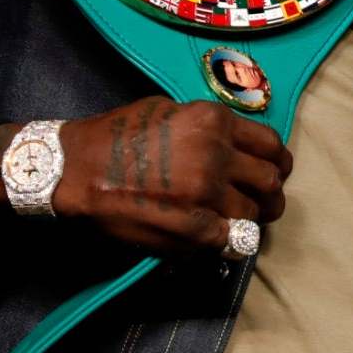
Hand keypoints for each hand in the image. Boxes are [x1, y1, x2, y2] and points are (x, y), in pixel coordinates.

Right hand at [0, 98, 290, 254]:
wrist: (75, 169)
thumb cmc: (117, 136)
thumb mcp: (169, 110)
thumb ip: (208, 128)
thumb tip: (235, 146)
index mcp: (214, 122)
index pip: (271, 146)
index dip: (277, 163)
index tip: (273, 172)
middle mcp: (216, 155)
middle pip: (271, 183)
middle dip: (272, 195)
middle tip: (262, 204)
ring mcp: (206, 195)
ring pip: (255, 214)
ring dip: (252, 220)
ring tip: (239, 222)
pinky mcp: (193, 229)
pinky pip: (232, 241)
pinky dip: (231, 242)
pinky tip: (219, 238)